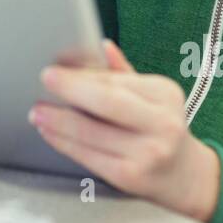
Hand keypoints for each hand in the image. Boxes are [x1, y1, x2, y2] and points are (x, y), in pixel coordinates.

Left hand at [30, 39, 221, 222]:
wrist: (185, 177)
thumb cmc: (162, 130)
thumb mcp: (154, 98)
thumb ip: (125, 73)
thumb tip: (101, 45)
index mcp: (165, 94)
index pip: (117, 81)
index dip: (82, 75)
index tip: (57, 68)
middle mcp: (162, 123)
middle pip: (107, 102)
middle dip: (72, 88)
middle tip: (46, 78)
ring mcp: (147, 152)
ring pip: (92, 132)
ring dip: (58, 120)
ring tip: (37, 111)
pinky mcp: (130, 177)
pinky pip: (89, 156)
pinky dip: (64, 142)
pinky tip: (50, 132)